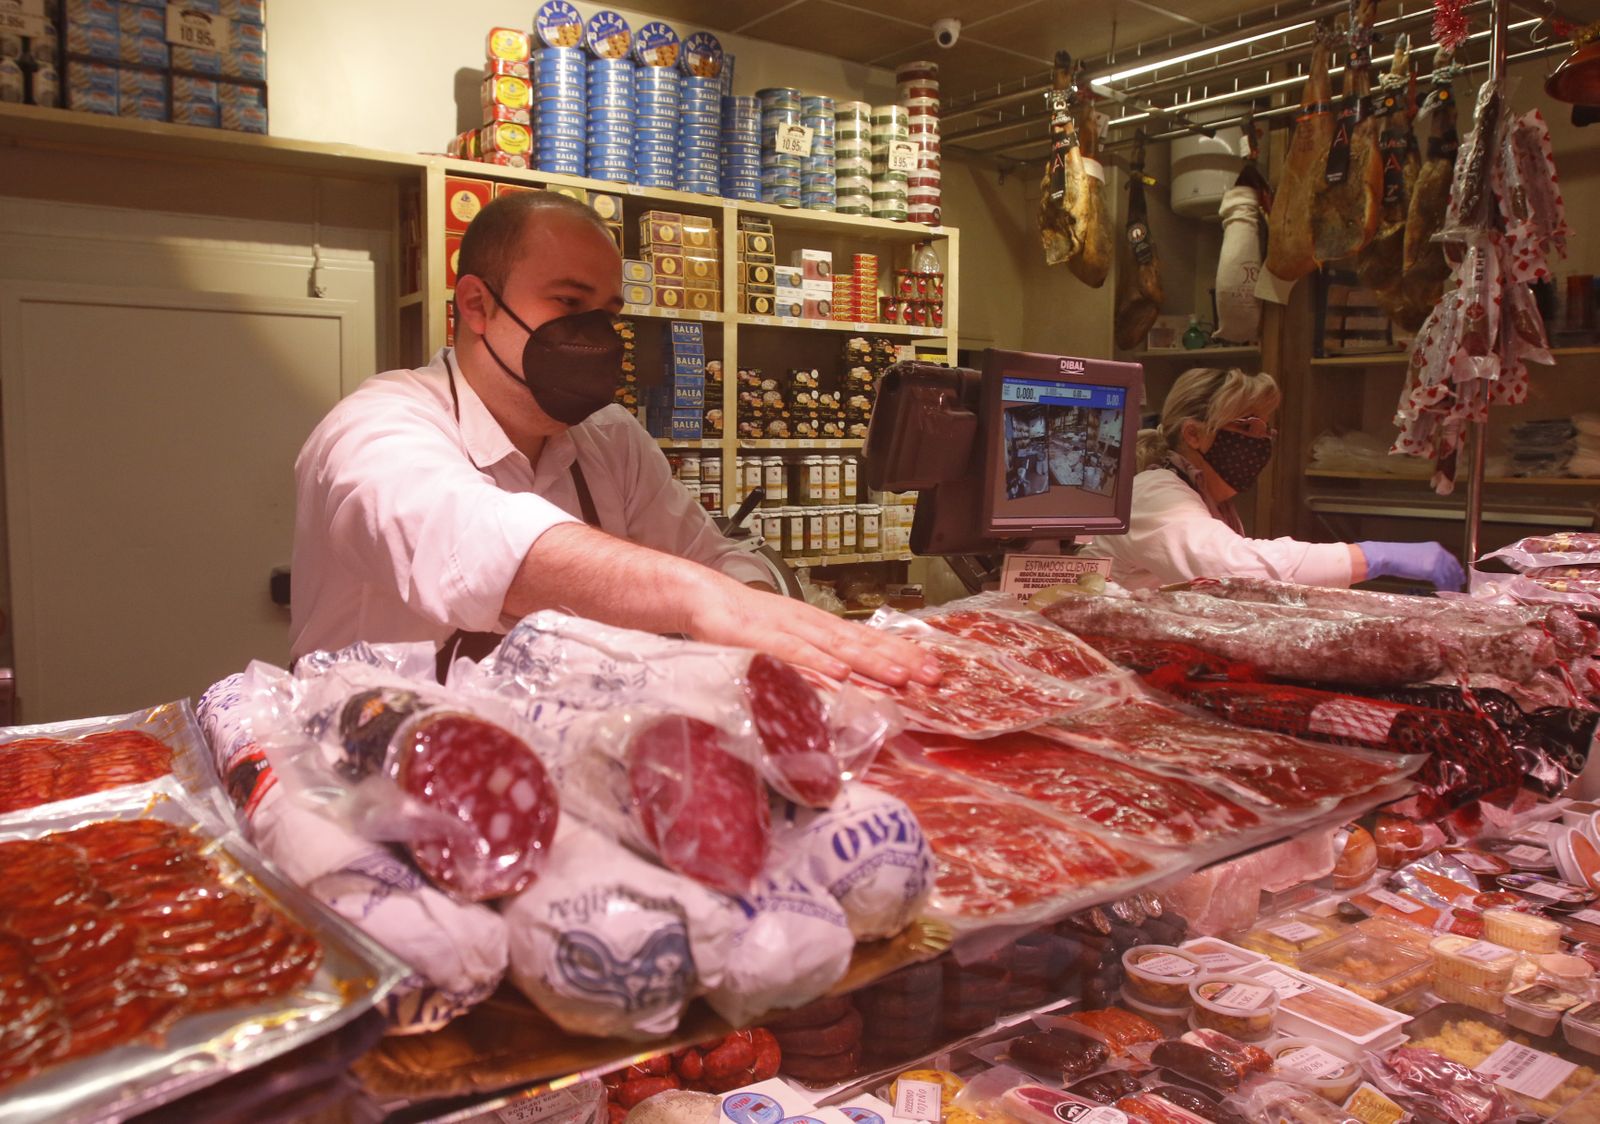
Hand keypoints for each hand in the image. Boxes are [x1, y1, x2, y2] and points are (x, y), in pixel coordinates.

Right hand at [686, 577, 941, 687]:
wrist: (699, 596)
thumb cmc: (740, 623)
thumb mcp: (784, 640)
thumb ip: (812, 659)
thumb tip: (846, 684)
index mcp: (816, 625)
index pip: (866, 638)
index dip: (900, 653)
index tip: (932, 669)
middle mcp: (809, 624)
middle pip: (860, 642)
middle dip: (897, 660)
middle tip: (930, 676)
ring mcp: (785, 629)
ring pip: (833, 647)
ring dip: (868, 663)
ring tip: (898, 677)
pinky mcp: (757, 637)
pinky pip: (790, 653)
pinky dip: (816, 663)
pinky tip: (838, 675)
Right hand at [1356, 540, 1465, 590]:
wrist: (1389, 556)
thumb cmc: (1396, 556)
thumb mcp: (1416, 555)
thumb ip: (1426, 560)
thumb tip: (1431, 571)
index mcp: (1435, 547)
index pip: (1451, 559)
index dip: (1457, 568)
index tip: (1460, 576)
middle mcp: (1439, 553)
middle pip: (1453, 568)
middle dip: (1457, 578)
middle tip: (1460, 586)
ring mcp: (1436, 561)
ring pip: (1449, 576)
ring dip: (1452, 585)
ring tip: (1453, 593)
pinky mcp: (1432, 571)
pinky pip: (1443, 582)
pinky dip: (1445, 588)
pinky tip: (1444, 593)